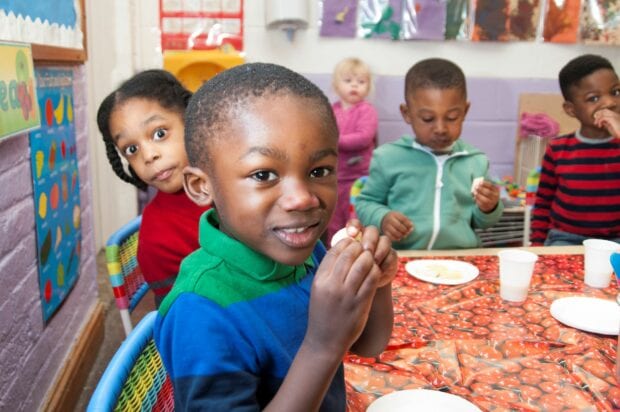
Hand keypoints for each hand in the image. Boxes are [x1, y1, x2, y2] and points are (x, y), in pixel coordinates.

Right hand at [306, 239, 381, 354]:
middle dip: (359, 248)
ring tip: (370, 258)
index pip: (334, 252)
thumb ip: (329, 271)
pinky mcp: (361, 303)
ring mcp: (347, 295)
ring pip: (363, 264)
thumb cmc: (323, 312)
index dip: (345, 243)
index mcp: (320, 280)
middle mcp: (332, 285)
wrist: (325, 340)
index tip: (352, 242)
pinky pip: (372, 279)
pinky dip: (375, 271)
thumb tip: (342, 249)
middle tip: (364, 248)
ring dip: (369, 258)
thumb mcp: (319, 289)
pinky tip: (375, 271)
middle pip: (349, 255)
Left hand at [344, 220, 397, 287]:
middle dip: (369, 239)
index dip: (354, 226)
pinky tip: (380, 270)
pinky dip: (386, 262)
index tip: (351, 234)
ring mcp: (381, 246)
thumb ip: (339, 256)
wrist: (361, 287)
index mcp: (355, 237)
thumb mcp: (340, 266)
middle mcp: (369, 238)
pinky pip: (392, 254)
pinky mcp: (390, 256)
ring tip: (373, 261)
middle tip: (366, 250)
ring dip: (380, 250)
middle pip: (372, 230)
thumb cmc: (347, 275)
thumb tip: (336, 249)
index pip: (355, 224)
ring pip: (385, 240)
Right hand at [381, 211, 412, 241]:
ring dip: (401, 235)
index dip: (408, 224)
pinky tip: (399, 238)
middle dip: (405, 230)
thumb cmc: (396, 218)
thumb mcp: (400, 216)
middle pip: (399, 226)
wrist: (384, 219)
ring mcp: (386, 226)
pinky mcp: (385, 232)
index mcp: (394, 214)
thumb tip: (412, 228)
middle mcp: (389, 220)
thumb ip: (407, 221)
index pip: (403, 219)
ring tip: (404, 235)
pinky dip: (396, 238)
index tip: (411, 226)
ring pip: (395, 232)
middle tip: (407, 232)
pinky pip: (391, 237)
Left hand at [473, 180, 499, 212]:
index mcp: (496, 191)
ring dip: (478, 195)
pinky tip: (474, 197)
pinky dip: (477, 200)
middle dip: (481, 189)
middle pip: (488, 193)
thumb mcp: (490, 189)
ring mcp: (491, 202)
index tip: (480, 182)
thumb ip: (485, 186)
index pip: (491, 186)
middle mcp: (495, 197)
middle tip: (476, 187)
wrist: (491, 204)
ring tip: (474, 192)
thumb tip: (478, 182)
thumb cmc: (489, 194)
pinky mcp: (486, 206)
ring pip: (484, 199)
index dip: (485, 184)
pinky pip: (481, 204)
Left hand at [594, 109, 619, 138]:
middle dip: (598, 114)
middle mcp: (616, 115)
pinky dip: (600, 121)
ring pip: (604, 112)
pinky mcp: (613, 119)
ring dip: (598, 118)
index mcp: (616, 116)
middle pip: (605, 110)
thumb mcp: (611, 127)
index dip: (600, 114)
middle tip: (595, 121)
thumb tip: (602, 122)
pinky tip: (600, 126)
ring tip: (596, 124)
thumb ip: (607, 123)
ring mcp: (615, 116)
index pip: (607, 111)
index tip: (596, 120)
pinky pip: (603, 117)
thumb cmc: (618, 133)